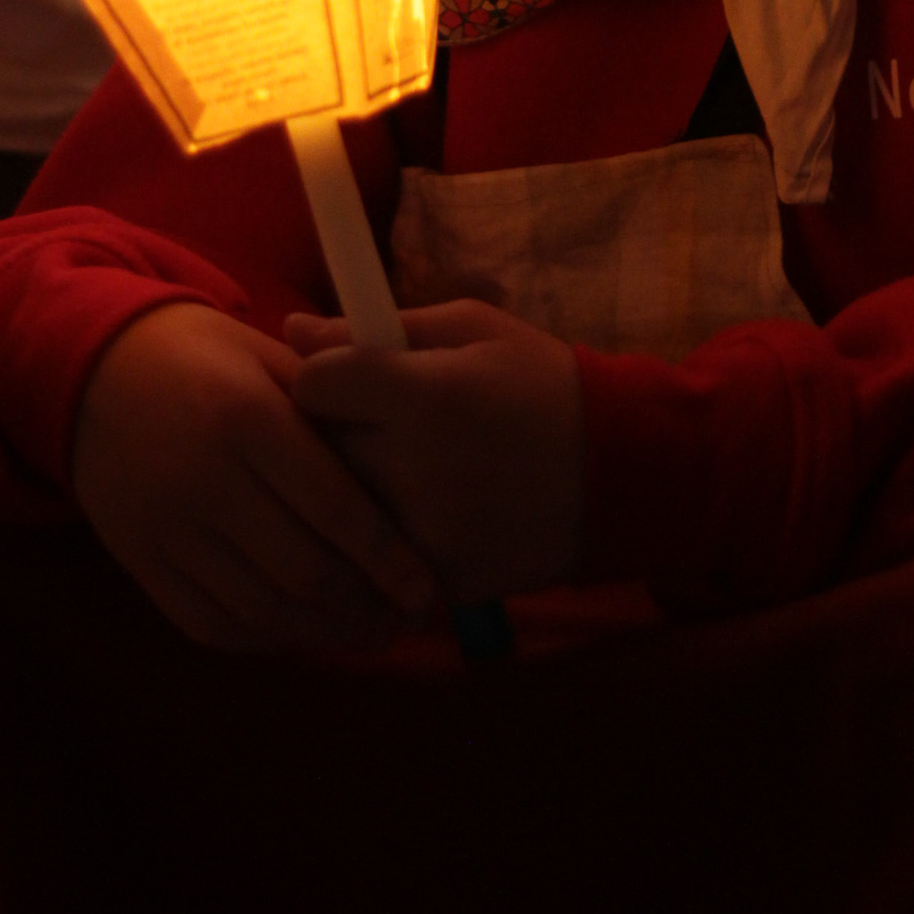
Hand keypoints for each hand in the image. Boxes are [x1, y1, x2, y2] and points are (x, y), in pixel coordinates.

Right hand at [70, 302, 440, 654]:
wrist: (96, 371)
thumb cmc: (207, 356)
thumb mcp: (270, 357)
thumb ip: (334, 406)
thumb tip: (410, 463)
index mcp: (248, 419)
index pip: (333, 507)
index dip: (388, 558)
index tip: (427, 589)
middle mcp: (205, 480)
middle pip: (302, 570)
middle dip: (366, 606)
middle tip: (409, 620)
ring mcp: (167, 529)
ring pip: (260, 609)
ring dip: (325, 633)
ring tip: (370, 633)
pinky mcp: (140, 562)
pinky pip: (211, 625)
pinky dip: (266, 640)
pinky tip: (305, 632)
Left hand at [286, 302, 583, 606]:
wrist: (621, 474)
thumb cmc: (543, 382)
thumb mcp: (473, 329)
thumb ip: (377, 329)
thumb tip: (293, 330)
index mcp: (421, 397)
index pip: (312, 387)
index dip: (319, 378)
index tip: (344, 379)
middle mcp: (411, 472)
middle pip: (315, 453)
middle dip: (329, 436)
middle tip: (366, 425)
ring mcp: (421, 538)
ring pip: (337, 514)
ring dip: (348, 490)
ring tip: (390, 468)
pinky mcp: (435, 584)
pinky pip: (373, 561)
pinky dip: (380, 540)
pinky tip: (414, 513)